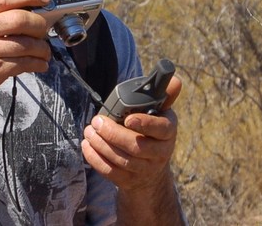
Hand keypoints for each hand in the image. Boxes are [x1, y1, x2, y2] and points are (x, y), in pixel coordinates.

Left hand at [82, 76, 181, 192]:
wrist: (151, 171)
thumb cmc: (151, 132)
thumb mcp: (160, 114)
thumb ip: (163, 96)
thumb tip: (175, 79)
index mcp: (168, 133)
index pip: (161, 129)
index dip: (145, 124)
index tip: (128, 118)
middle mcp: (160, 154)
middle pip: (136, 147)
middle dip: (113, 133)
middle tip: (96, 121)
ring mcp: (145, 170)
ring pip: (121, 160)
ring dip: (101, 144)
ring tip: (89, 131)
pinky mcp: (129, 181)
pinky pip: (111, 172)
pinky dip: (95, 159)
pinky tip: (87, 145)